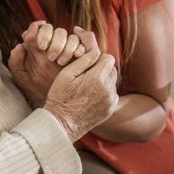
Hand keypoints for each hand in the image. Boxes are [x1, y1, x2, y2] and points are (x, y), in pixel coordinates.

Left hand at [8, 22, 88, 106]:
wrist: (55, 105)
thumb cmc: (36, 90)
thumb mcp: (22, 78)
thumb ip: (15, 62)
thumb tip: (20, 45)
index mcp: (36, 46)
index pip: (37, 29)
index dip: (39, 32)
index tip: (40, 46)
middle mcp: (52, 44)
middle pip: (54, 29)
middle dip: (53, 40)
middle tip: (51, 56)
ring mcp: (66, 48)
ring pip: (69, 35)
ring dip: (65, 46)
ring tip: (61, 62)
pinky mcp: (79, 55)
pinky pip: (81, 44)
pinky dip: (78, 49)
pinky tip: (76, 58)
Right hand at [41, 28, 118, 142]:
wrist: (61, 124)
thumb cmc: (60, 96)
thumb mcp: (67, 74)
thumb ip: (84, 59)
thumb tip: (95, 49)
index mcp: (97, 78)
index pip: (108, 58)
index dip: (98, 58)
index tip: (88, 62)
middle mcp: (108, 89)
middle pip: (112, 68)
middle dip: (101, 68)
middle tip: (86, 74)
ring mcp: (110, 100)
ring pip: (113, 81)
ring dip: (103, 79)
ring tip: (87, 85)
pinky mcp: (110, 109)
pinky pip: (112, 93)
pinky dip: (104, 91)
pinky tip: (90, 95)